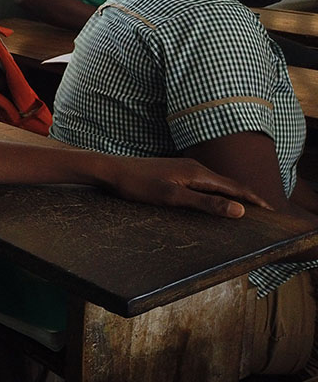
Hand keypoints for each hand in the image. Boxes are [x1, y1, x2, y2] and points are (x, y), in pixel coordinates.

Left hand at [103, 156, 270, 218]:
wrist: (111, 170)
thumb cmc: (137, 185)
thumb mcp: (172, 198)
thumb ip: (205, 204)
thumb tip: (239, 210)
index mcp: (198, 173)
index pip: (235, 187)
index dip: (254, 200)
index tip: (272, 211)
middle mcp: (194, 168)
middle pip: (228, 184)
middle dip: (248, 198)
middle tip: (265, 213)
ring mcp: (184, 169)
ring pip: (216, 184)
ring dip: (232, 195)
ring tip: (246, 209)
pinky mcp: (174, 173)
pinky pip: (203, 184)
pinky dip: (216, 193)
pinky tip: (213, 201)